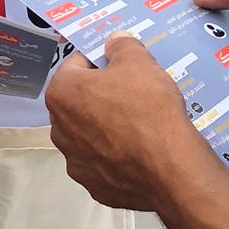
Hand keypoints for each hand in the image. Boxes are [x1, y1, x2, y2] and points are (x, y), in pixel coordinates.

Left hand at [45, 34, 201, 210]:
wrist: (170, 168)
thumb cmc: (148, 108)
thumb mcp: (140, 62)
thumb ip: (122, 46)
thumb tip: (114, 41)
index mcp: (62, 94)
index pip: (76, 65)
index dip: (100, 62)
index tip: (120, 67)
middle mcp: (59, 130)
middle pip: (79, 103)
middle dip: (101, 97)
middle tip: (132, 95)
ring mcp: (75, 163)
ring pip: (89, 136)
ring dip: (106, 128)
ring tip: (139, 126)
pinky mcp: (94, 187)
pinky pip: (104, 165)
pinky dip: (117, 158)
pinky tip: (139, 153)